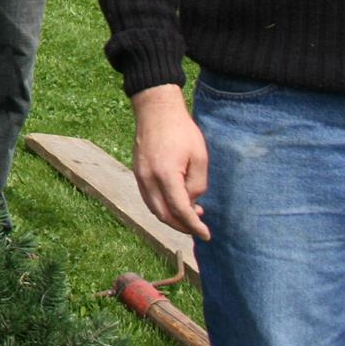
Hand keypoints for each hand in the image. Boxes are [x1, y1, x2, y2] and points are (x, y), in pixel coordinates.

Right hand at [131, 85, 210, 238]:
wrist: (156, 110)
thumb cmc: (182, 131)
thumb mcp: (200, 157)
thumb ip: (198, 184)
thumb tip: (192, 202)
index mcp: (165, 175)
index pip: (180, 210)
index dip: (194, 226)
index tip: (206, 235)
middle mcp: (148, 179)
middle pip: (163, 215)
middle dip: (182, 226)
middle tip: (199, 227)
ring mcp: (139, 176)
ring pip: (154, 209)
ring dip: (171, 217)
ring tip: (190, 214)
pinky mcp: (137, 172)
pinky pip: (148, 198)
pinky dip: (162, 207)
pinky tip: (175, 202)